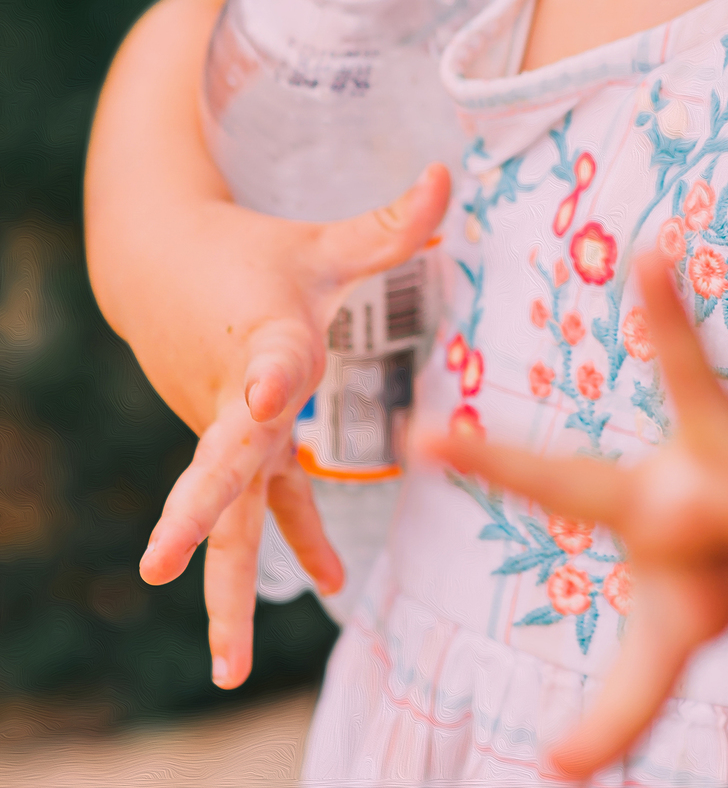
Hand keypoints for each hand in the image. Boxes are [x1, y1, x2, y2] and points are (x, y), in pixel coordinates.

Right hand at [138, 163, 449, 688]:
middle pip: (216, 468)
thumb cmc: (254, 253)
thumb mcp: (322, 238)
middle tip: (163, 568)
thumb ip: (389, 222)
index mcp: (263, 339)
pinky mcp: (239, 445)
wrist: (164, 265)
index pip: (268, 364)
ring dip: (225, 587)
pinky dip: (290, 544)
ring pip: (226, 516)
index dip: (271, 381)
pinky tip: (332, 584)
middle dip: (197, 522)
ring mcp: (229, 430)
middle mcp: (237, 398)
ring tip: (227, 667)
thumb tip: (447, 177)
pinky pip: (262, 507)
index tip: (269, 399)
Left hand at [423, 252, 727, 779]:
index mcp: (660, 491)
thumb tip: (561, 772)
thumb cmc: (720, 560)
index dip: (494, 464)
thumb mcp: (673, 628)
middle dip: (679, 366)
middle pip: (694, 408)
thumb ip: (624, 705)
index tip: (421, 440)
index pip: (565, 478)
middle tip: (646, 335)